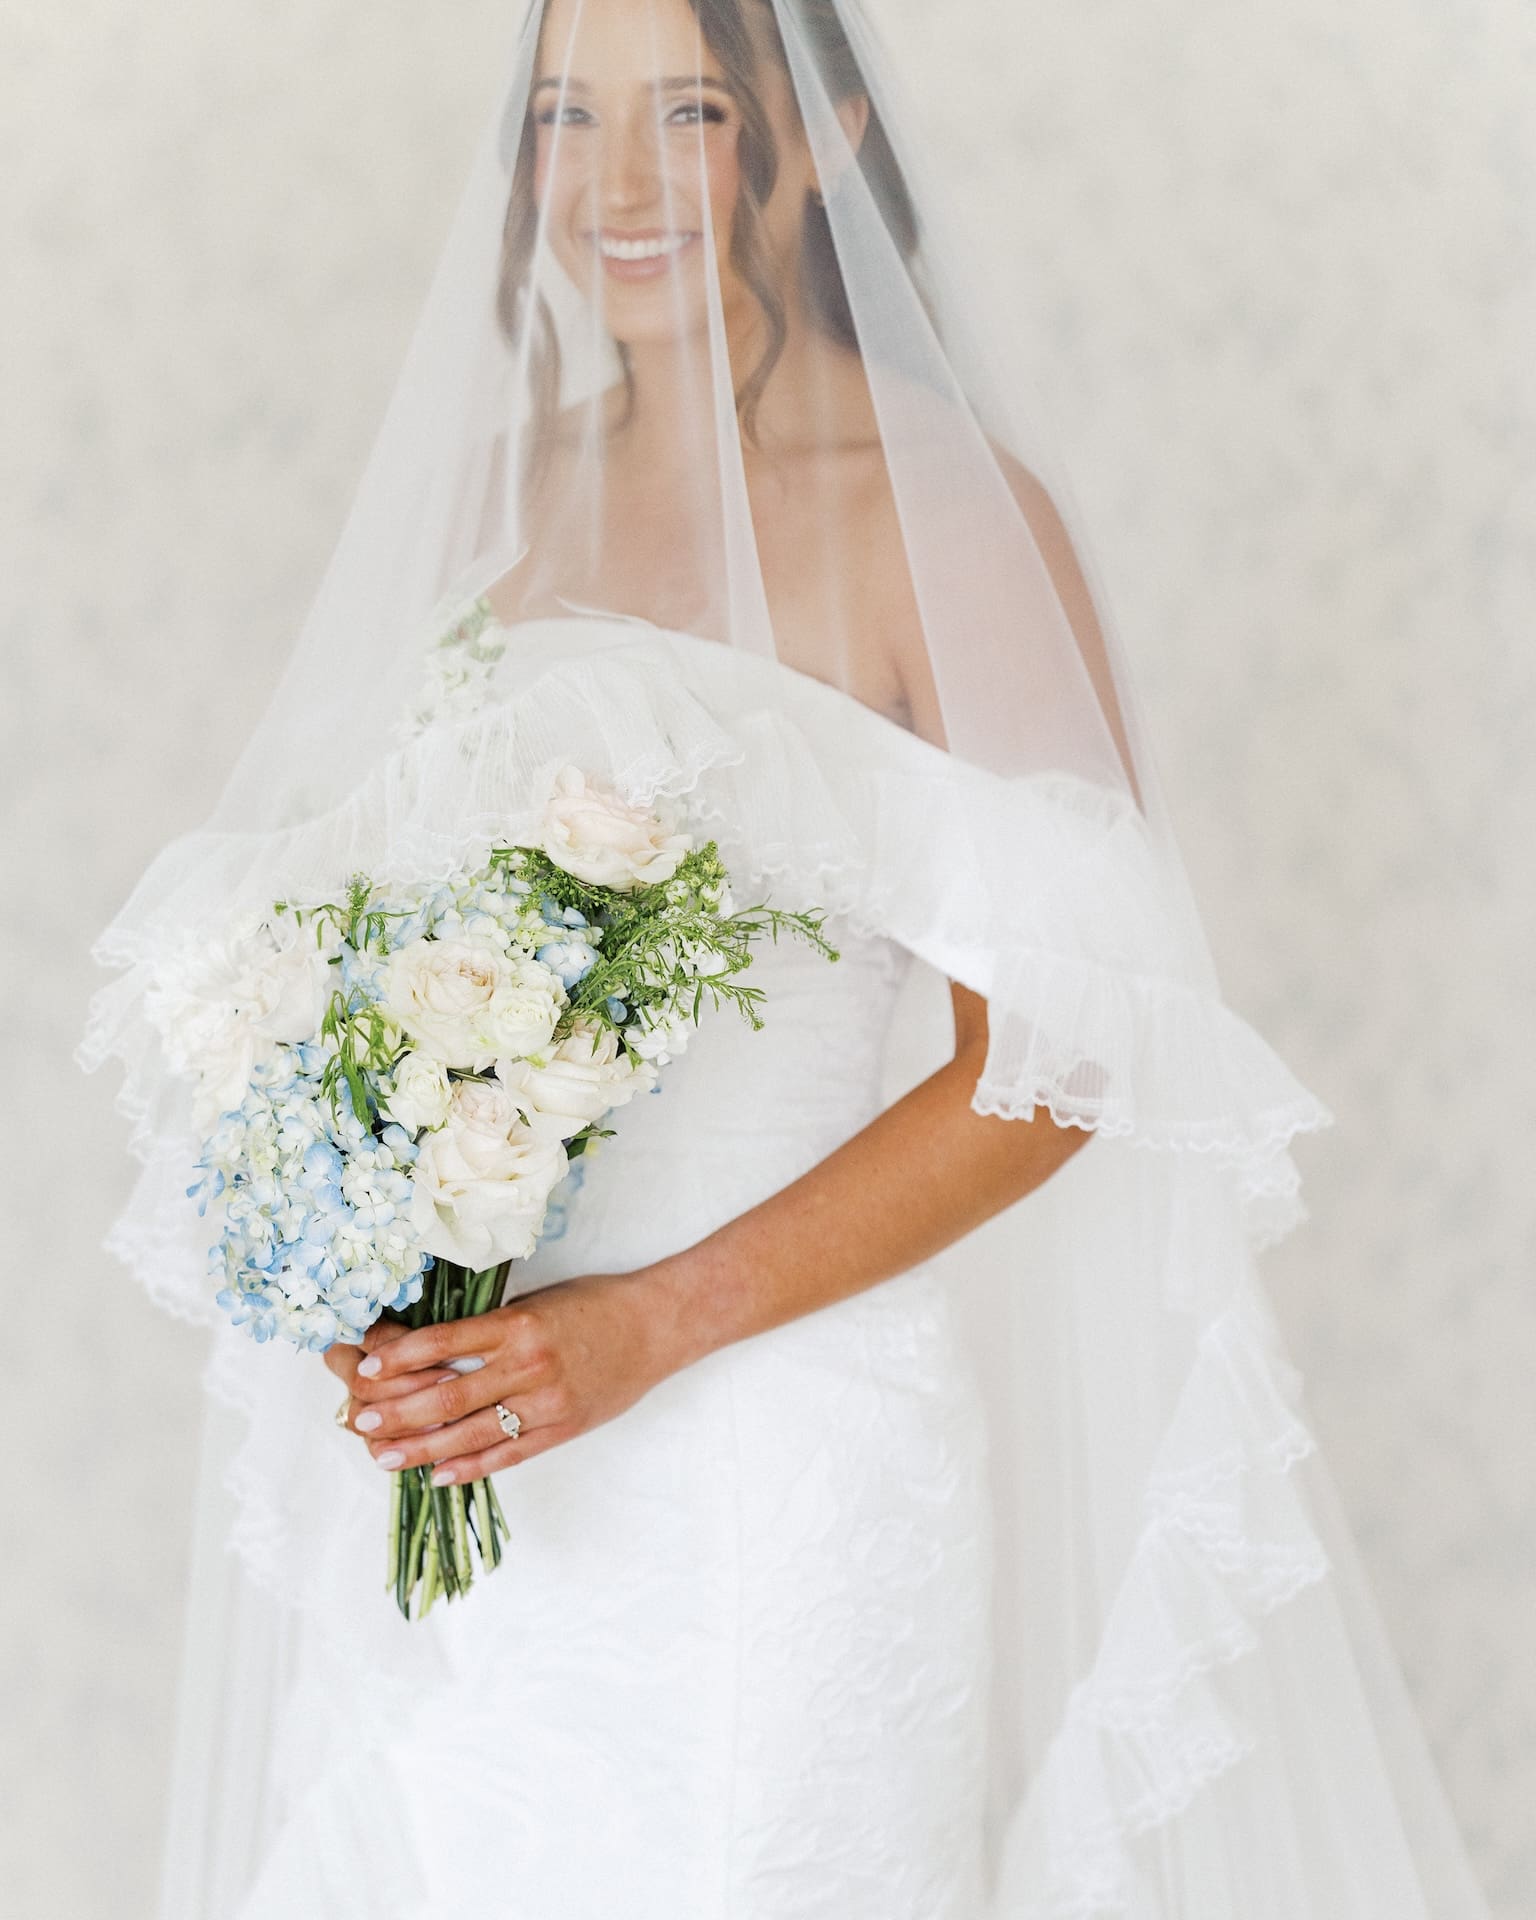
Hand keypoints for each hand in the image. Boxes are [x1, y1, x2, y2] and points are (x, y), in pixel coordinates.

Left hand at [337, 1272, 679, 1486]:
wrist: (655, 1326)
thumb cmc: (594, 1305)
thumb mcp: (537, 1302)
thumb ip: (491, 1330)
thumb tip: (432, 1352)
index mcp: (518, 1324)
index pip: (444, 1343)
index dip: (399, 1359)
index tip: (366, 1370)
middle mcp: (528, 1366)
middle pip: (448, 1397)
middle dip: (398, 1413)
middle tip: (361, 1423)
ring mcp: (546, 1403)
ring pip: (471, 1434)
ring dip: (422, 1448)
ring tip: (385, 1457)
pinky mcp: (562, 1429)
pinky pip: (509, 1455)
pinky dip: (472, 1466)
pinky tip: (441, 1475)